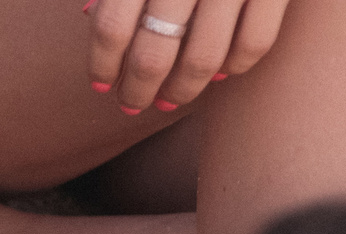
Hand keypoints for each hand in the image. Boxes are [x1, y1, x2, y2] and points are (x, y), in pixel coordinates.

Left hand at [86, 0, 286, 115]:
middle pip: (152, 54)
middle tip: (132, 104)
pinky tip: (220, 74)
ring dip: (183, 90)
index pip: (111, 27)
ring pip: (202, 59)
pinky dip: (235, 67)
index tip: (101, 85)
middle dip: (138, 90)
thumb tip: (89, 17)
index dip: (103, 64)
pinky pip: (255, 42)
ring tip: (171, 99)